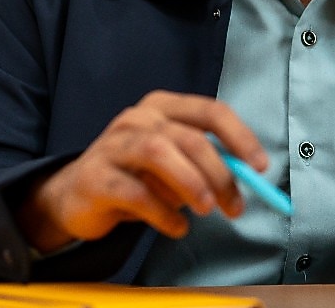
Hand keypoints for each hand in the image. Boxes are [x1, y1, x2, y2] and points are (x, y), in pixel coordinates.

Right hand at [15, 90, 265, 252]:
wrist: (74, 196)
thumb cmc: (135, 176)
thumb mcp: (174, 164)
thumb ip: (206, 164)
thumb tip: (246, 179)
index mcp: (161, 107)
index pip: (210, 111)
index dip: (240, 137)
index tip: (260, 167)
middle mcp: (136, 119)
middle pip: (190, 138)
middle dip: (220, 174)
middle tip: (234, 206)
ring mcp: (112, 144)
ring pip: (160, 153)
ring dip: (191, 185)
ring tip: (206, 211)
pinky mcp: (95, 176)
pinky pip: (136, 193)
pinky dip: (164, 215)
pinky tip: (175, 228)